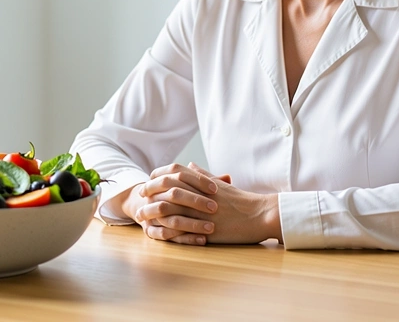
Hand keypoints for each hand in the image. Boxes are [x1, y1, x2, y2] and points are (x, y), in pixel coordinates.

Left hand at [133, 163, 281, 245]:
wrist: (260, 215)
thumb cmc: (242, 200)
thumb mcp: (221, 185)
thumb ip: (203, 175)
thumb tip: (190, 164)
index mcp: (201, 184)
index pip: (172, 178)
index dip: (155, 181)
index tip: (145, 185)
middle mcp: (199, 197)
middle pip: (166, 193)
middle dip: (149, 196)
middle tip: (138, 200)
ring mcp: (202, 214)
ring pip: (170, 212)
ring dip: (153, 214)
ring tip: (141, 218)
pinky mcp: (207, 230)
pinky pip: (182, 230)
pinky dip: (167, 230)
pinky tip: (158, 233)